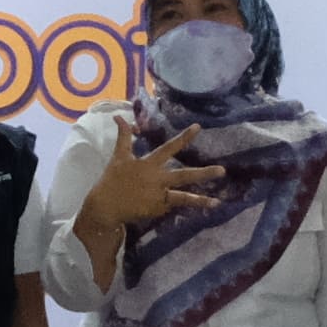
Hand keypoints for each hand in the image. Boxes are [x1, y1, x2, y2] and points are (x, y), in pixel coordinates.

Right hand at [77, 121, 232, 236]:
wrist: (104, 206)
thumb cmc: (112, 179)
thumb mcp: (118, 156)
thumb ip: (123, 136)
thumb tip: (118, 116)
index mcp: (148, 164)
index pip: (169, 148)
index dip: (184, 137)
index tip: (198, 127)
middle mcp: (156, 179)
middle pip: (183, 175)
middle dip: (203, 174)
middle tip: (222, 171)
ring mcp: (158, 196)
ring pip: (182, 198)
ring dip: (200, 201)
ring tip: (217, 203)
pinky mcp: (156, 210)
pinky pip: (170, 206)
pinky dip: (175, 205)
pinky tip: (178, 206)